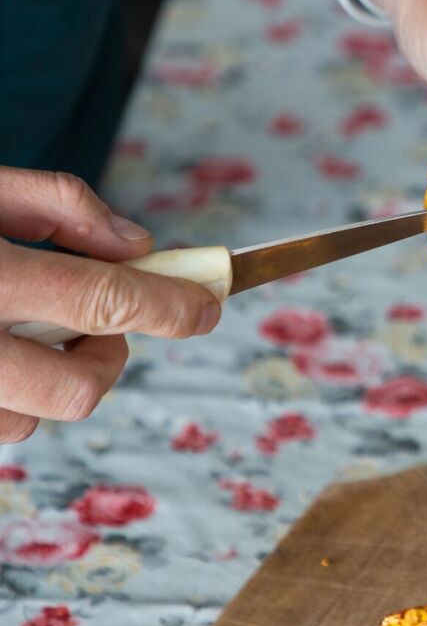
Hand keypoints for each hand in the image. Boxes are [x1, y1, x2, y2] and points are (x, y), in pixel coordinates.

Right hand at [0, 168, 222, 443]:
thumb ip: (59, 204)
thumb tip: (139, 245)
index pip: (105, 300)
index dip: (170, 306)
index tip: (207, 308)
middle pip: (76, 388)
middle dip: (108, 359)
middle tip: (99, 325)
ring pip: (29, 421)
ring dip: (50, 382)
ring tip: (30, 334)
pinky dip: (9, 397)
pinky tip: (1, 354)